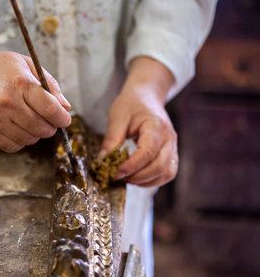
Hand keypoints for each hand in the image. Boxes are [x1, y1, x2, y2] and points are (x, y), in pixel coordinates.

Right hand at [0, 47, 70, 151]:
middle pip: (42, 128)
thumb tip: (65, 107)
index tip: (64, 119)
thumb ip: (49, 83)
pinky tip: (18, 129)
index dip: (62, 118)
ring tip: (30, 122)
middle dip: (51, 127)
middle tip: (48, 121)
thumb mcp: (24, 63)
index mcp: (20, 83)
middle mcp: (7, 103)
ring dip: (35, 134)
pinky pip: (12, 146)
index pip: (51, 110)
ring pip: (29, 139)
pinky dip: (20, 141)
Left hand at [100, 57, 177, 186]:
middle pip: (160, 167)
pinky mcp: (171, 154)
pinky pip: (166, 173)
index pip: (147, 152)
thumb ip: (112, 140)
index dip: (131, 166)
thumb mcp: (117, 117)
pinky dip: (152, 180)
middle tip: (117, 177)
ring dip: (145, 181)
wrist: (147, 96)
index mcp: (157, 127)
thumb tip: (103, 161)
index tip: (114, 172)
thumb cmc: (132, 104)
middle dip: (137, 177)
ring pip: (166, 173)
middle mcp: (169, 139)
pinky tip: (135, 177)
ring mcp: (173, 147)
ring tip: (125, 178)